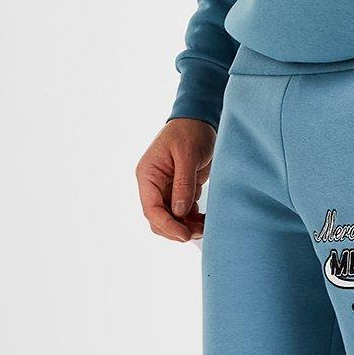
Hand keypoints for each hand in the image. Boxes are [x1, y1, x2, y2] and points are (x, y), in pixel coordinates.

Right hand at [136, 117, 215, 243]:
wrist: (199, 120)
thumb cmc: (189, 132)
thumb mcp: (187, 155)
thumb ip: (183, 184)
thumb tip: (179, 212)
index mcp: (148, 175)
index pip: (151, 209)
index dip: (167, 225)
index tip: (184, 234)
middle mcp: (153, 185)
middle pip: (158, 219)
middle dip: (176, 229)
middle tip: (198, 232)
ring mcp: (165, 189)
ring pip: (171, 218)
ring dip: (186, 226)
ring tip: (204, 226)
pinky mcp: (179, 190)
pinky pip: (183, 212)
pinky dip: (193, 219)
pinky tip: (205, 219)